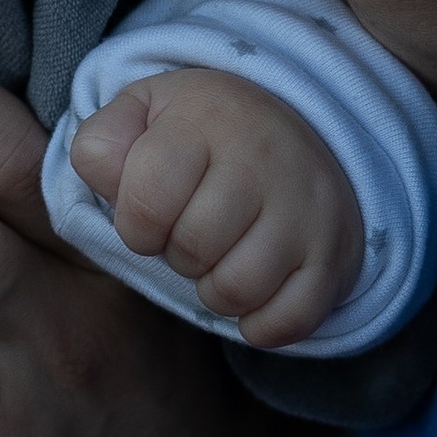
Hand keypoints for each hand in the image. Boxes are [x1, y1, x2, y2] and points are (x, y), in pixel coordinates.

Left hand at [69, 67, 362, 346]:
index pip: (148, 198)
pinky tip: (253, 290)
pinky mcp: (335, 255)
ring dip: (213, 290)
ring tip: (218, 258)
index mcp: (207, 119)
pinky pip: (287, 321)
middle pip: (193, 248)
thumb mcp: (142, 113)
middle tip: (189, 233)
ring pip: (238, 288)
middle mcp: (266, 159)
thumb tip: (101, 174)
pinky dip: (258, 323)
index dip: (135, 223)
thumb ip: (102, 143)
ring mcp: (308, 209)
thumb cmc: (200, 131)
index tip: (148, 215)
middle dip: (175, 253)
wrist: (299, 129)